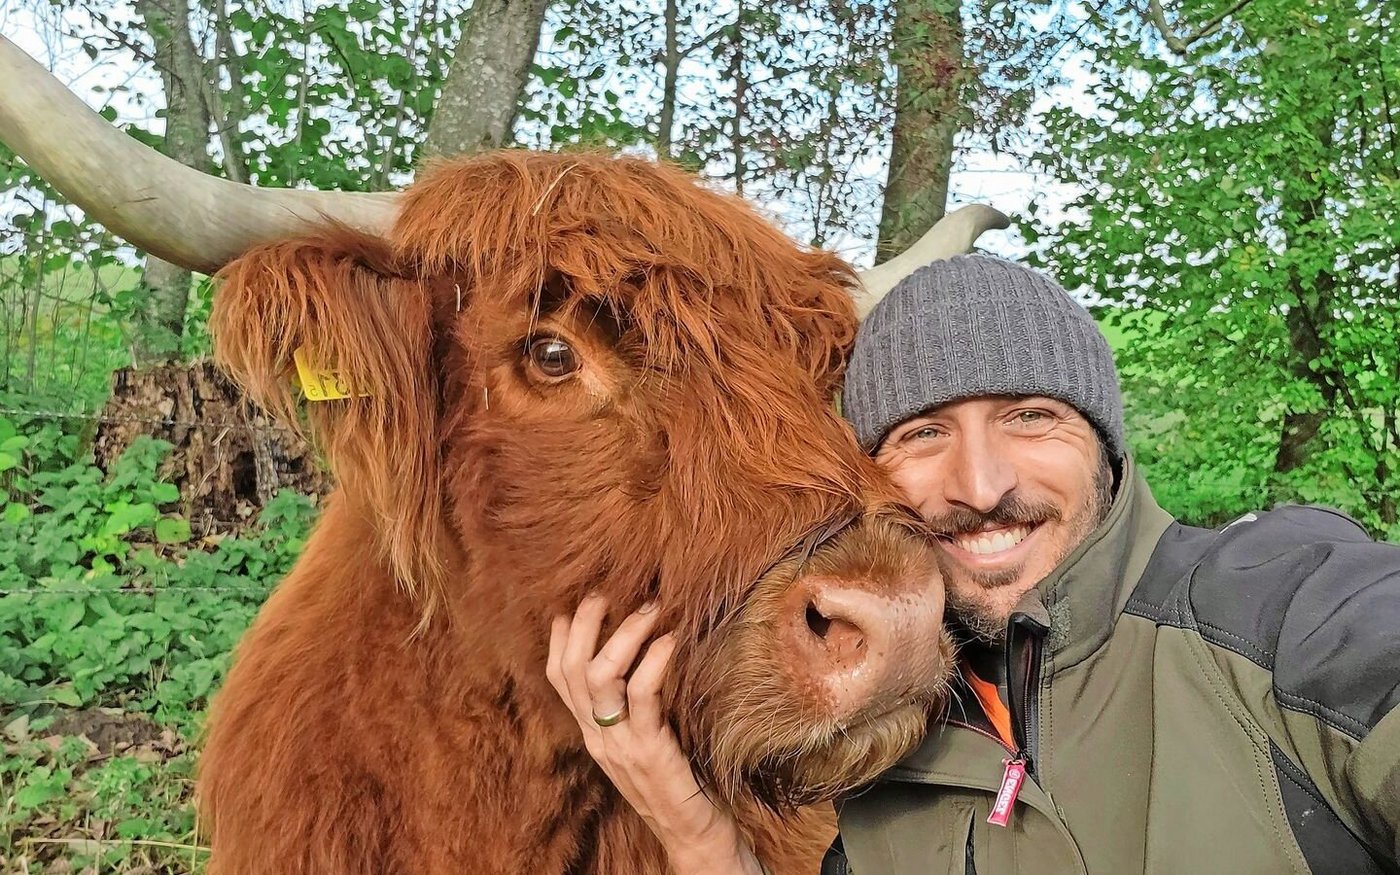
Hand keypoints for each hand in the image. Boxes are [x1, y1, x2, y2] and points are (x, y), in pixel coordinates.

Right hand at [546, 596, 762, 874]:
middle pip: (570, 669)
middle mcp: (598, 736)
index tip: (581, 598)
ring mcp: (619, 745)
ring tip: (651, 607)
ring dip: (624, 634)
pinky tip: (670, 641)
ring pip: (598, 677)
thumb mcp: (644, 735)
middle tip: (610, 589)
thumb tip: (642, 649)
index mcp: (593, 731)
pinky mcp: (649, 752)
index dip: (562, 633)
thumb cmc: (677, 778)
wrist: (693, 834)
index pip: (558, 675)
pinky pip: (641, 697)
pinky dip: (654, 662)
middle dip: (587, 622)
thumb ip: (632, 703)